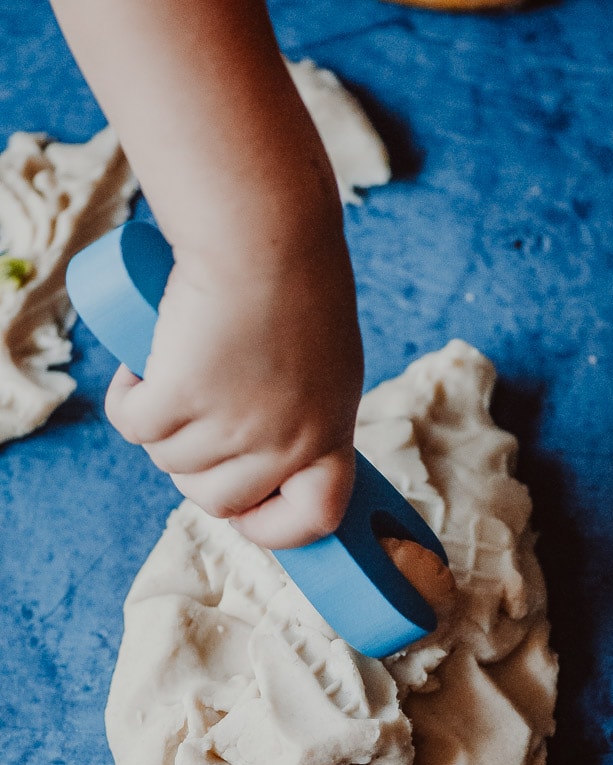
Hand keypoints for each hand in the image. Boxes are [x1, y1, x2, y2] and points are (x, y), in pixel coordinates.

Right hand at [104, 224, 363, 549]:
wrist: (264, 233)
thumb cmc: (297, 284)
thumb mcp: (324, 366)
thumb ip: (302, 415)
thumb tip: (259, 457)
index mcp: (329, 434)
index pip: (314, 518)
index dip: (276, 528)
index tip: (248, 513)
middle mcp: (282, 442)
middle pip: (217, 499)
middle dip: (194, 467)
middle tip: (194, 418)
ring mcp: (231, 426)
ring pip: (170, 461)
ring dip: (161, 427)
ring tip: (176, 374)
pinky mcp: (179, 398)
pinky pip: (135, 427)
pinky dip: (128, 399)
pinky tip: (141, 371)